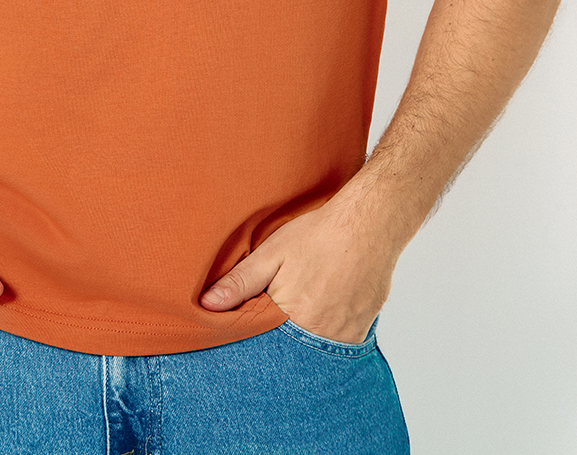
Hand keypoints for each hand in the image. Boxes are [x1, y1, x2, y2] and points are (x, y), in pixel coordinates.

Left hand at [199, 196, 396, 343]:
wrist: (369, 224)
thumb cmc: (318, 235)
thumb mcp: (272, 253)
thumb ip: (240, 282)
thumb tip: (207, 305)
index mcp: (292, 318)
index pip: (264, 345)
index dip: (256, 338)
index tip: (251, 332)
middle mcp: (320, 335)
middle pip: (291, 352)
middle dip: (281, 341)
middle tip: (281, 315)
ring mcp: (344, 336)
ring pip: (315, 350)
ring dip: (306, 338)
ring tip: (305, 309)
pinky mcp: (362, 331)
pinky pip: (339, 344)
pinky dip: (328, 333)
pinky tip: (326, 308)